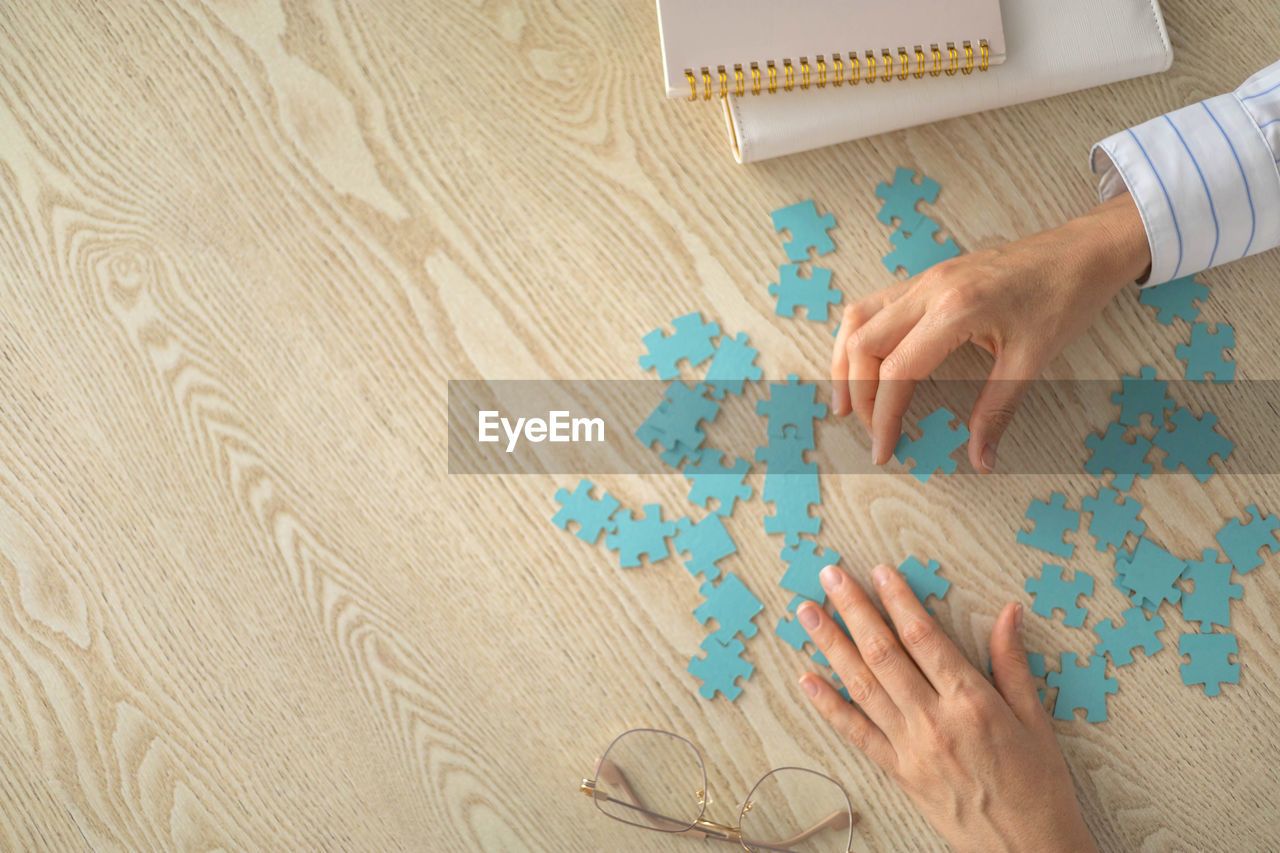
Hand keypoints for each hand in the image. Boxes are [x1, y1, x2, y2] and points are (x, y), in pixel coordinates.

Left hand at [796, 565, 1096, 852]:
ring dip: (831, 645)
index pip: (923, 637)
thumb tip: (1009, 612)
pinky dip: (828, 704)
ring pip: (861, 685)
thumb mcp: (1036, 720)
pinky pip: (856, 732)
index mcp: (972, 701)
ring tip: (808, 613)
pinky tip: (807, 679)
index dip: (898, 599)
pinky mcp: (898, 772)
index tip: (878, 570)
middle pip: (883, 652)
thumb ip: (1012, 664)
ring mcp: (910, 747)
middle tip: (829, 576)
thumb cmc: (1040, 788)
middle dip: (853, 609)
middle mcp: (934, 720)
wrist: (1028, 852)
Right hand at [832, 192, 1149, 471]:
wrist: (1083, 250)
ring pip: (858, 318)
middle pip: (865, 345)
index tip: (884, 449)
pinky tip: (864, 361)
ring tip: (847, 401)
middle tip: (873, 432)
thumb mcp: (1032, 359)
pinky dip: (860, 337)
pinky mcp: (928, 277)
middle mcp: (929, 289)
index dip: (884, 416)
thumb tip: (980, 458)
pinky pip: (875, 305)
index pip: (897, 371)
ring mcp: (924, 279)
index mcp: (955, 309)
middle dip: (858, 395)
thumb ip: (997, 410)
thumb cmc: (1064, 297)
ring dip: (845, 362)